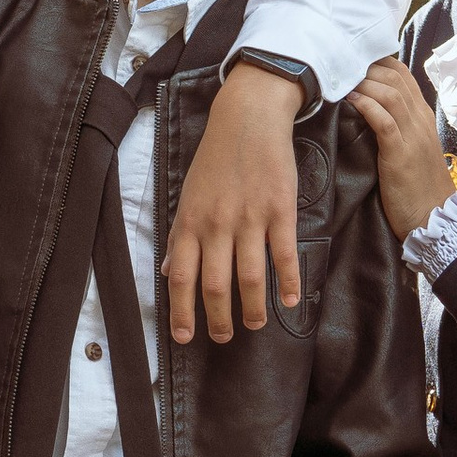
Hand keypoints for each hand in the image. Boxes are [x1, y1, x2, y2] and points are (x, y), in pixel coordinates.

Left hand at [164, 61, 306, 338]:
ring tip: (255, 325)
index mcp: (190, 221)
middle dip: (218, 319)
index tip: (185, 338)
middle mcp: (217, 224)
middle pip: (215, 285)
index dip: (181, 311)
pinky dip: (287, 282)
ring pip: (249, 278)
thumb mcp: (188, 194)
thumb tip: (167, 270)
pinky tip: (289, 301)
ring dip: (252, 309)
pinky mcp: (280, 210)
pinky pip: (283, 254)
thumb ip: (180, 234)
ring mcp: (250, 218)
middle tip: (223, 338)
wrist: (249, 118)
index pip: (181, 277)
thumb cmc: (215, 157)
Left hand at [348, 56, 455, 242]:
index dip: (377, 64)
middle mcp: (421, 120)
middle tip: (341, 67)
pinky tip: (351, 101)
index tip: (352, 62)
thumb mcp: (410, 148)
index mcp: (423, 116)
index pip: (403, 75)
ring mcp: (413, 136)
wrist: (433, 216)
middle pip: (396, 78)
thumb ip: (396, 125)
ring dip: (364, 83)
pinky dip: (368, 107)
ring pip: (391, 94)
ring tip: (342, 81)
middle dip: (367, 68)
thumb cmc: (416, 185)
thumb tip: (368, 108)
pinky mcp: (401, 154)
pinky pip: (386, 121)